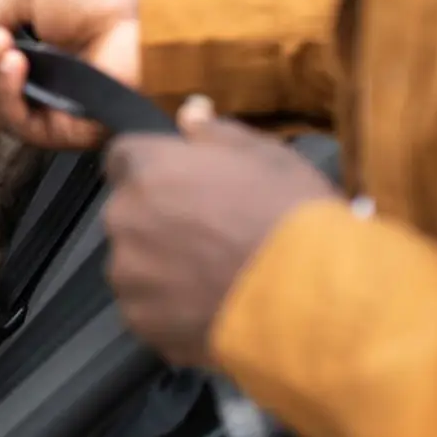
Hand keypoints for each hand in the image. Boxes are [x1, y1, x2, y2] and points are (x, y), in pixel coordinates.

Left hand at [102, 97, 337, 367]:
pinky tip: (213, 309)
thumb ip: (215, 132)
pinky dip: (171, 310)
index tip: (184, 184)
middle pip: (128, 213)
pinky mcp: (142, 323)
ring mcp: (129, 276)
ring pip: (135, 264)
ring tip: (215, 278)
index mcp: (146, 169)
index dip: (154, 169)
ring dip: (161, 267)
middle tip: (211, 234)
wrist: (312, 301)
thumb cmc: (290, 217)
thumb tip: (189, 112)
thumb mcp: (266, 156)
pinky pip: (147, 309)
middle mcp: (124, 219)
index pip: (123, 156)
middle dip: (158, 219)